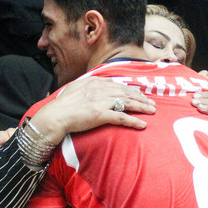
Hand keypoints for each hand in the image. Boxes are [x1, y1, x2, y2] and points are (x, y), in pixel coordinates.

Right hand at [30, 77, 155, 142]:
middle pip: (126, 92)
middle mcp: (101, 90)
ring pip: (128, 103)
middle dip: (141, 98)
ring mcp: (102, 102)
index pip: (118, 85)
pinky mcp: (101, 115)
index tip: (140, 94)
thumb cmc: (63, 104)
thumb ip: (89, 84)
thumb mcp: (76, 87)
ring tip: (152, 111)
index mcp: (95, 82)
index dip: (131, 90)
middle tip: (152, 103)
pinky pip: (122, 117)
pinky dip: (134, 121)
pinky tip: (142, 124)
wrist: (56, 115)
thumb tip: (98, 82)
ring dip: (142, 107)